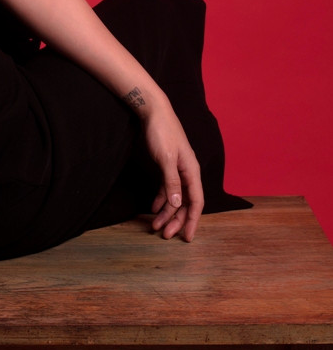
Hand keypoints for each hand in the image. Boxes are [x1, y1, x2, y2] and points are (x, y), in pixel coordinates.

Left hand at [141, 100, 203, 241]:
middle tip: (164, 235)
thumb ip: (172, 182)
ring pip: (174, 197)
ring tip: (154, 225)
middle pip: (184, 203)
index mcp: (192, 171)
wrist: (153, 111)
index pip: (196, 202)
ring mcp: (177, 169)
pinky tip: (153, 208)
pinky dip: (160, 199)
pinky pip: (166, 188)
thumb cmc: (161, 132)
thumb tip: (177, 204)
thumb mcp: (166, 158)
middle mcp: (187, 172)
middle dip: (175, 220)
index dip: (192, 221)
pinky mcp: (166, 165)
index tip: (187, 238)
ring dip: (166, 212)